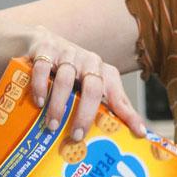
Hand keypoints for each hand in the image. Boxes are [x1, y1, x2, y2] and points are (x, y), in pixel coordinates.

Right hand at [24, 27, 147, 139]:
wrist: (42, 40)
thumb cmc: (70, 71)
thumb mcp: (87, 86)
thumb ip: (101, 106)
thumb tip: (120, 135)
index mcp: (104, 73)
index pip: (119, 96)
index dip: (129, 114)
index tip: (138, 132)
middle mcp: (89, 62)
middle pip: (93, 88)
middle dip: (85, 114)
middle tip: (77, 136)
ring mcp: (68, 53)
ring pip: (65, 79)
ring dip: (58, 104)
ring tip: (53, 125)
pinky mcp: (45, 49)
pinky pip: (43, 67)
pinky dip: (40, 86)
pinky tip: (38, 102)